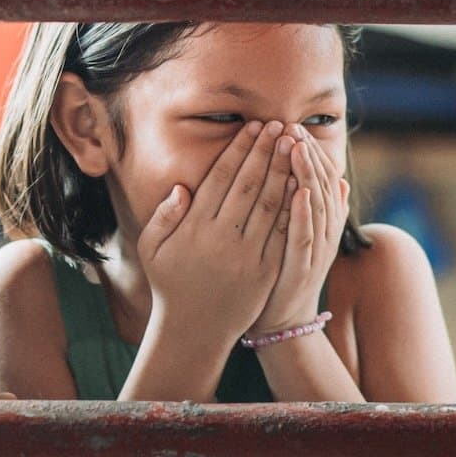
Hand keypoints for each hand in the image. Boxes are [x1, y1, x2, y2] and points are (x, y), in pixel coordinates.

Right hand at [137, 120, 297, 349]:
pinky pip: (282, 234)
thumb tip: (182, 187)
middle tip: (280, 125)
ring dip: (283, 171)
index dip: (239, 151)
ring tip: (294, 145)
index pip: (221, 179)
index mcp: (195, 228)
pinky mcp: (265, 272)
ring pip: (269, 205)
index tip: (252, 128)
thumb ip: (164, 216)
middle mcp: (222, 239)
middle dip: (266, 152)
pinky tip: (303, 185)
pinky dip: (293, 207)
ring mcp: (246, 256)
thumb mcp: (152, 249)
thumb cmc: (170, 284)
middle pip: (249, 185)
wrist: (193, 331)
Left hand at [252, 129, 350, 333]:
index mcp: (322, 223)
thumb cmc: (283, 273)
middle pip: (320, 187)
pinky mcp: (301, 270)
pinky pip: (304, 237)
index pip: (320, 180)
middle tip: (293, 128)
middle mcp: (323, 234)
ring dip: (306, 176)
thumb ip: (318, 209)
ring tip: (297, 148)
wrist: (280, 321)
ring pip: (315, 207)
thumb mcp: (301, 236)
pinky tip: (298, 192)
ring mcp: (314, 252)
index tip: (295, 129)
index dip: (311, 154)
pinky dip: (303, 214)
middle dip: (308, 156)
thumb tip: (340, 180)